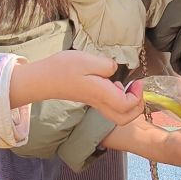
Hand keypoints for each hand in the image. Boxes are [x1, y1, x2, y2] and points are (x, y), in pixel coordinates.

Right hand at [10, 50, 138, 124]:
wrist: (43, 78)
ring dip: (129, 104)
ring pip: (118, 115)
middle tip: (137, 88)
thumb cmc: (63, 68)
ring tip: (127, 86)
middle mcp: (100, 103)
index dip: (137, 95)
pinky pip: (111, 108)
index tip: (136, 80)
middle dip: (137, 106)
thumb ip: (107, 65)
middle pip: (125, 119)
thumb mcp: (88, 60)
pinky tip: (113, 84)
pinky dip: (120, 100)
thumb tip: (116, 70)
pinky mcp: (91, 100)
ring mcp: (95, 104)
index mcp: (101, 94)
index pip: (127, 105)